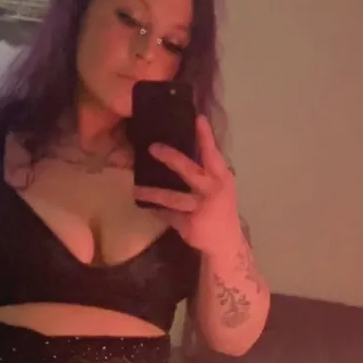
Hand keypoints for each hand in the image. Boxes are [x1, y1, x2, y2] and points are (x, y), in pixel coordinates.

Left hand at [133, 116, 240, 256]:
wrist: (226, 243)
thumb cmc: (220, 209)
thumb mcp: (219, 188)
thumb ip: (206, 172)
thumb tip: (181, 151)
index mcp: (222, 178)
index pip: (213, 153)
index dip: (205, 136)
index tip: (197, 119)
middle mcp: (213, 190)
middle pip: (188, 171)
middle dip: (170, 158)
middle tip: (152, 148)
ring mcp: (201, 208)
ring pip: (172, 197)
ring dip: (152, 193)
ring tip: (137, 189)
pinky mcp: (190, 224)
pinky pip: (168, 215)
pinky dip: (158, 211)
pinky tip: (147, 207)